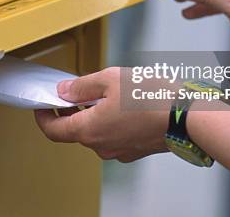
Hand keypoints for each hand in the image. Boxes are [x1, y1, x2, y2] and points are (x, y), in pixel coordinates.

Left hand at [34, 67, 169, 162]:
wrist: (188, 116)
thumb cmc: (151, 97)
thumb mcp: (109, 79)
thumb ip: (81, 86)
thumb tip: (63, 92)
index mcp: (89, 130)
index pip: (53, 130)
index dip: (43, 117)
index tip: (42, 105)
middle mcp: (101, 146)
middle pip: (75, 130)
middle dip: (71, 110)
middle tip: (76, 90)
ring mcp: (119, 151)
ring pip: (96, 132)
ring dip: (93, 115)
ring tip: (106, 92)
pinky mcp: (135, 150)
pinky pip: (114, 136)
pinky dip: (110, 121)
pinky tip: (123, 104)